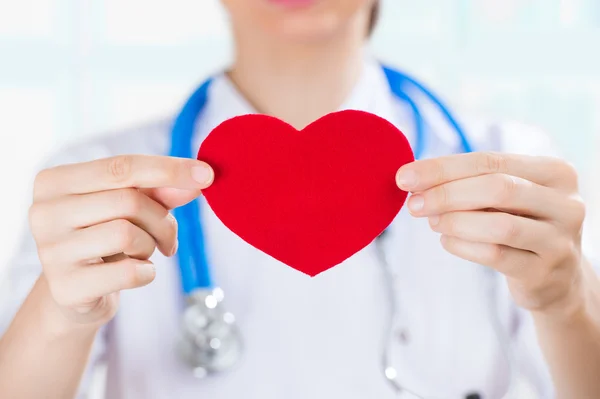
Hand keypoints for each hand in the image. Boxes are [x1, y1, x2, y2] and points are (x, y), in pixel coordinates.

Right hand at [29, 155, 213, 327]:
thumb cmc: (105, 238)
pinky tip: (136, 273)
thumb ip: (162, 190)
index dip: (169, 169)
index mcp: (55, 181)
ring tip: (143, 253)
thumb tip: (199, 178)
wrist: (78, 293)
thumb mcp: (131, 207)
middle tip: (169, 238)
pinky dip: (147, 273)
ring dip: (151, 246)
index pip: (121, 166)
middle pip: (128, 201)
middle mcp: (42, 212)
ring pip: (127, 234)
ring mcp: (49, 251)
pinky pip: (128, 272)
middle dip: (162, 220)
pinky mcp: (64, 288)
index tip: (207, 174)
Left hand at [396, 152, 586, 314]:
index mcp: (555, 173)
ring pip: (498, 225)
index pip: (490, 161)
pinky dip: (461, 246)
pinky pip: (494, 255)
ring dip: (453, 221)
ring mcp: (559, 240)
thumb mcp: (505, 197)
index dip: (443, 168)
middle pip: (497, 188)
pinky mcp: (545, 272)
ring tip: (432, 222)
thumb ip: (468, 182)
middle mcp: (566, 203)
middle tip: (413, 204)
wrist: (556, 279)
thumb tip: (413, 178)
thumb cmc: (520, 224)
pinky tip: (447, 240)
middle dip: (446, 194)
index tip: (404, 177)